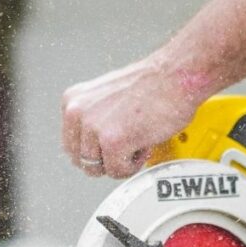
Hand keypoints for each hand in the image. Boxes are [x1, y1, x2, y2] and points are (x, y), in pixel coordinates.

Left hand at [61, 57, 199, 177]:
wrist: (174, 76)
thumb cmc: (151, 84)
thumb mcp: (106, 96)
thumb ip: (94, 118)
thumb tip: (93, 144)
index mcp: (73, 101)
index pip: (71, 144)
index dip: (95, 150)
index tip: (110, 147)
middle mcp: (77, 112)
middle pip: (82, 160)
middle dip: (105, 159)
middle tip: (126, 147)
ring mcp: (93, 127)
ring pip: (99, 168)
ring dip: (120, 162)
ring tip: (136, 143)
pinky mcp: (113, 142)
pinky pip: (117, 171)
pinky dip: (133, 165)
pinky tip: (143, 145)